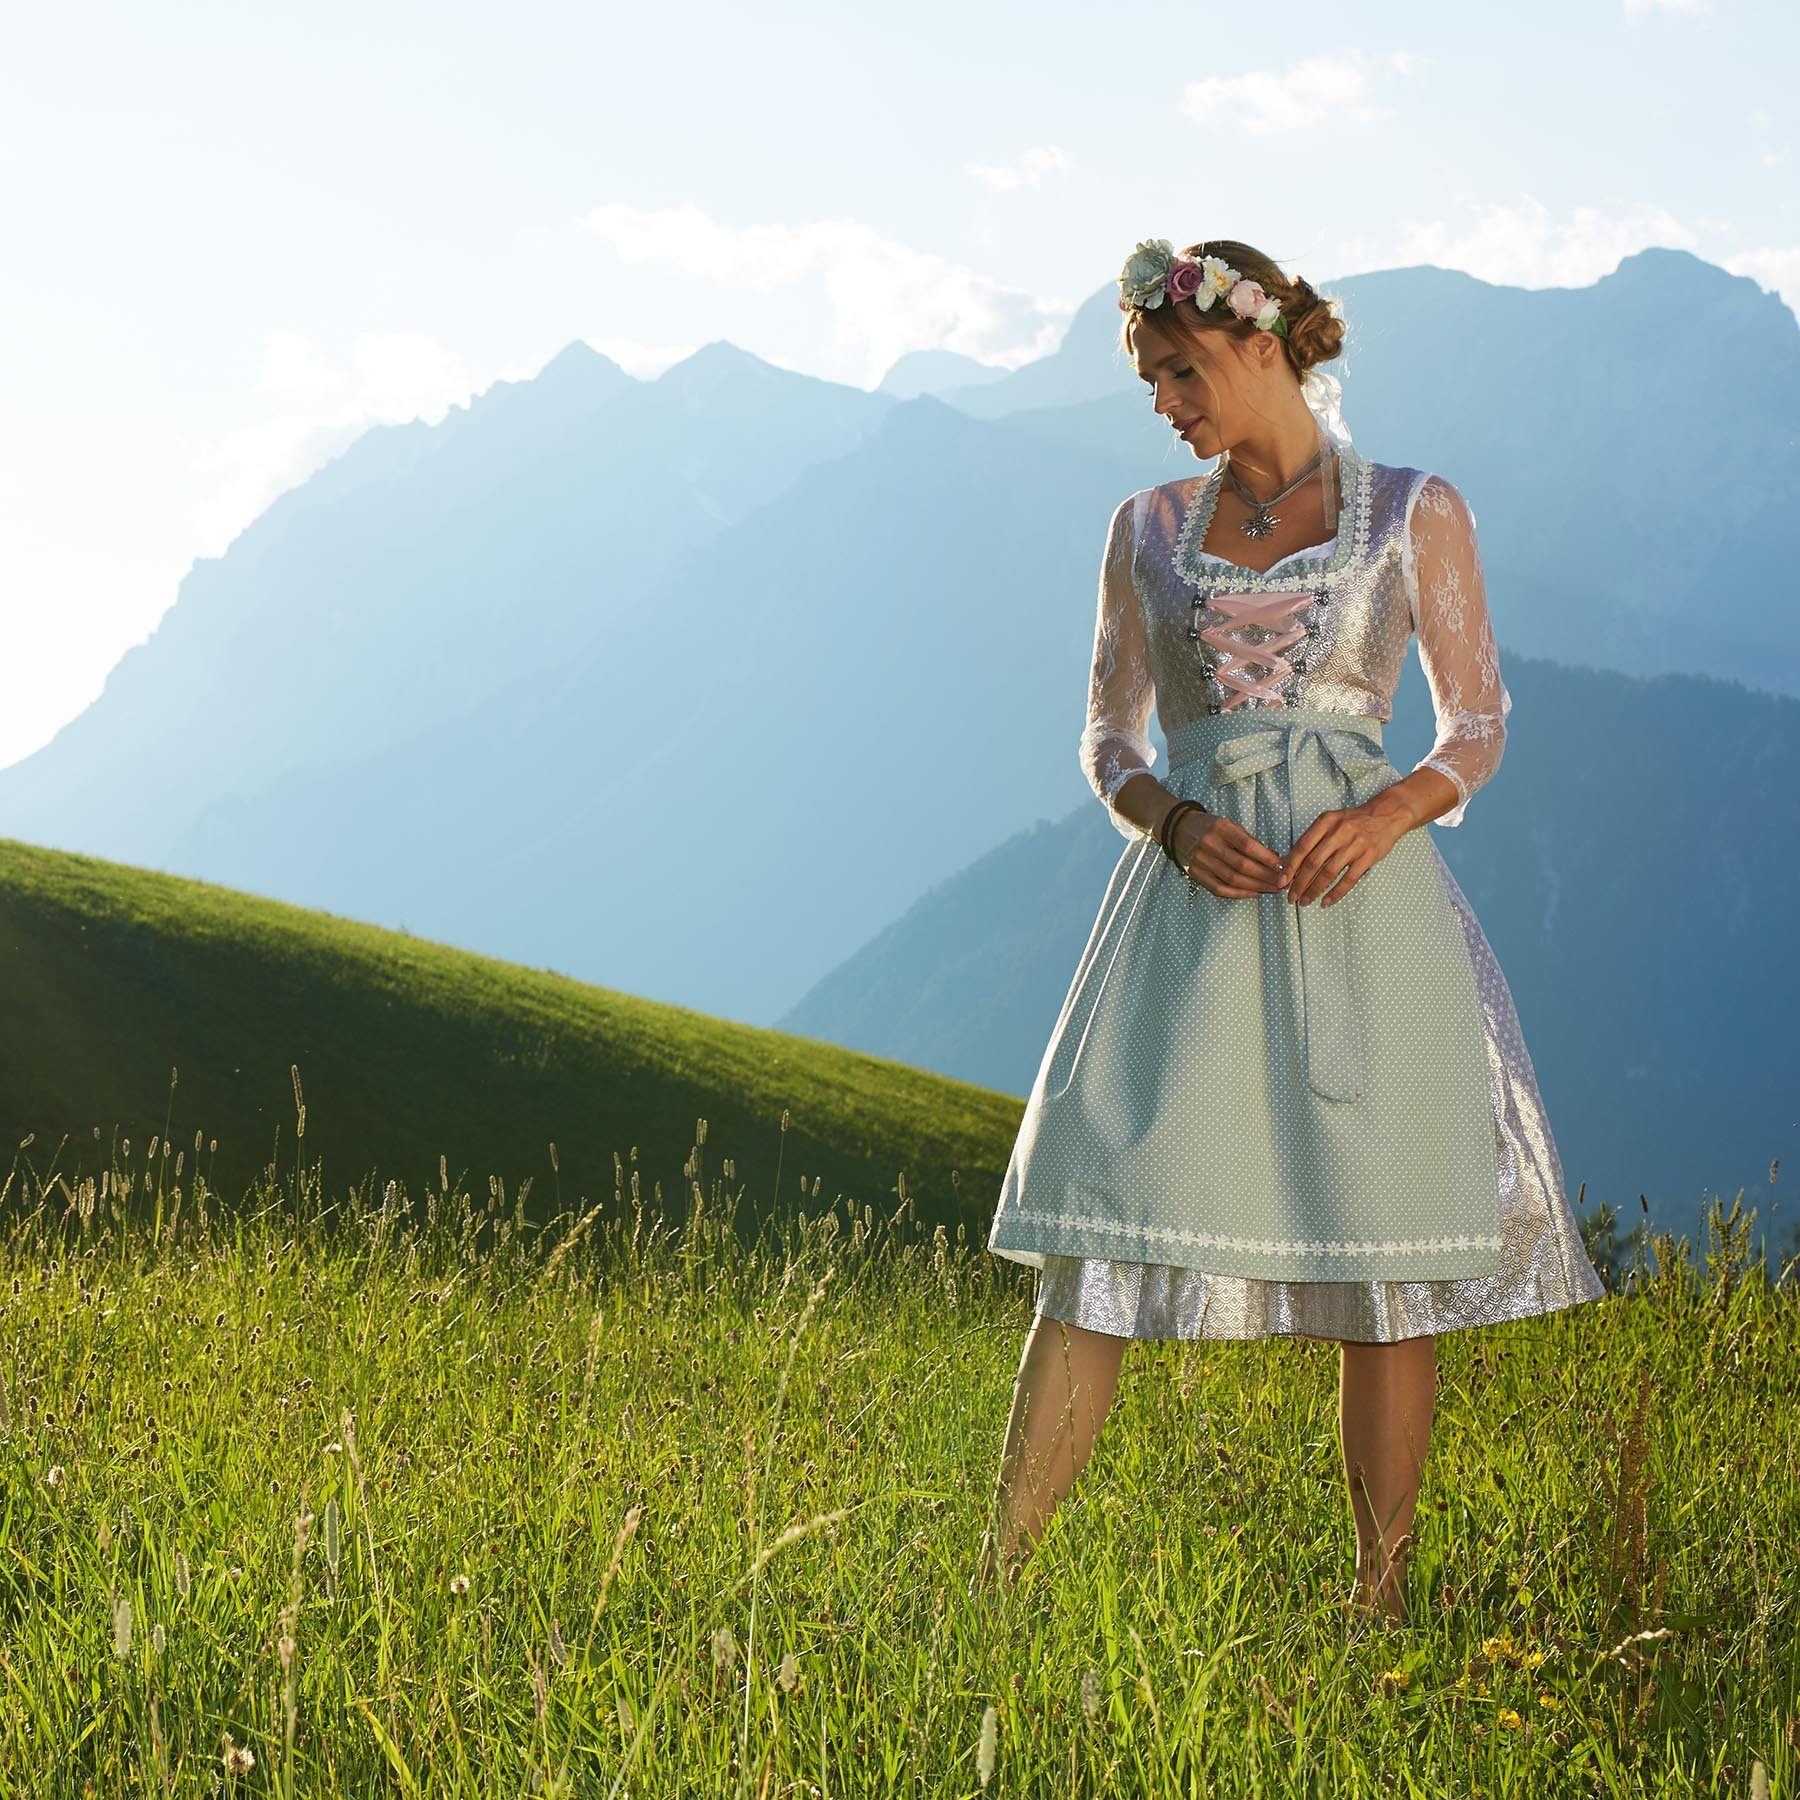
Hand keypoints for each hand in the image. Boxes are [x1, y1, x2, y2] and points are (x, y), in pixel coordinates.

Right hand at [1168, 805, 1288, 898]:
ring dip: (1256, 886)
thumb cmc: (1209, 827)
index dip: (1266, 858)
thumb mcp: (1229, 825)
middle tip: (1282, 882)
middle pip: (1241, 865)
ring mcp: (1201, 861)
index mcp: (1220, 828)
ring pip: (1232, 879)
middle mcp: (1209, 845)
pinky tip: (1254, 893)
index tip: (1282, 866)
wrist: (1177, 829)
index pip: (1247, 845)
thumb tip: (1274, 858)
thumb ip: (1249, 841)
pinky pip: (1219, 888)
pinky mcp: (1196, 874)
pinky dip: (1238, 894)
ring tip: (1272, 889)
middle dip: (1265, 876)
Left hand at [1280, 791, 1412, 906]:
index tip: (1281, 881)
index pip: (1302, 846)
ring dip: (1314, 890)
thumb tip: (1287, 862)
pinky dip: (1335, 893)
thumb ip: (1310, 839)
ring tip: (1305, 901)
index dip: (1290, 866)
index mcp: (1326, 821)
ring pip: (1329, 873)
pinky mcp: (1368, 857)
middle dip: (1299, 883)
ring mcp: (1355, 845)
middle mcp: (1339, 832)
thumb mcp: (1330, 822)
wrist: (1386, 815)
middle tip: (1291, 897)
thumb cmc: (1353, 821)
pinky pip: (1349, 879)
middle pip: (1313, 862)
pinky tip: (1326, 902)